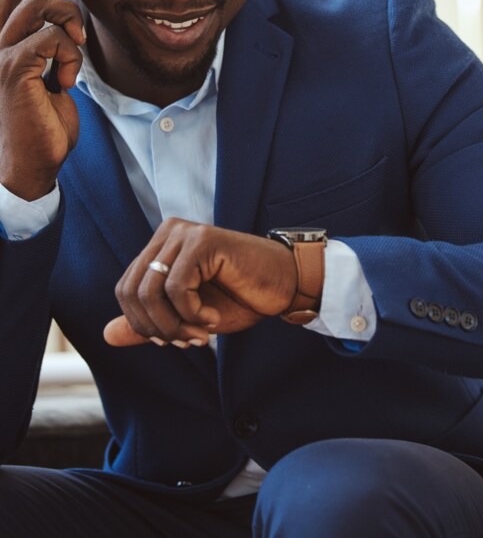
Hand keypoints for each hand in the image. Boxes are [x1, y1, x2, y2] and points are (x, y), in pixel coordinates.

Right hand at [0, 0, 86, 198]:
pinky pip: (49, 38)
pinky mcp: (11, 70)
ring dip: (68, 22)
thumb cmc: (40, 117)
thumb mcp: (46, 68)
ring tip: (76, 49)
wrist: (32, 160)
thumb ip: (45, 33)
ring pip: (36, 8)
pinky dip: (69, 53)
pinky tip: (67, 78)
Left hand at [104, 219, 297, 347]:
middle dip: (157, 328)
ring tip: (201, 334)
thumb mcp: (187, 318)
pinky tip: (213, 317)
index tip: (173, 340)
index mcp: (160, 246)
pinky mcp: (203, 240)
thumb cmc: (239, 298)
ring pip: (151, 292)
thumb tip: (106, 336)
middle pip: (132, 292)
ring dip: (175, 324)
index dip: (142, 324)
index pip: (125, 290)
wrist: (283, 286)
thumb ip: (150, 324)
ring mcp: (184, 233)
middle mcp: (167, 232)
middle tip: (189, 341)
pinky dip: (192, 313)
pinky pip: (177, 287)